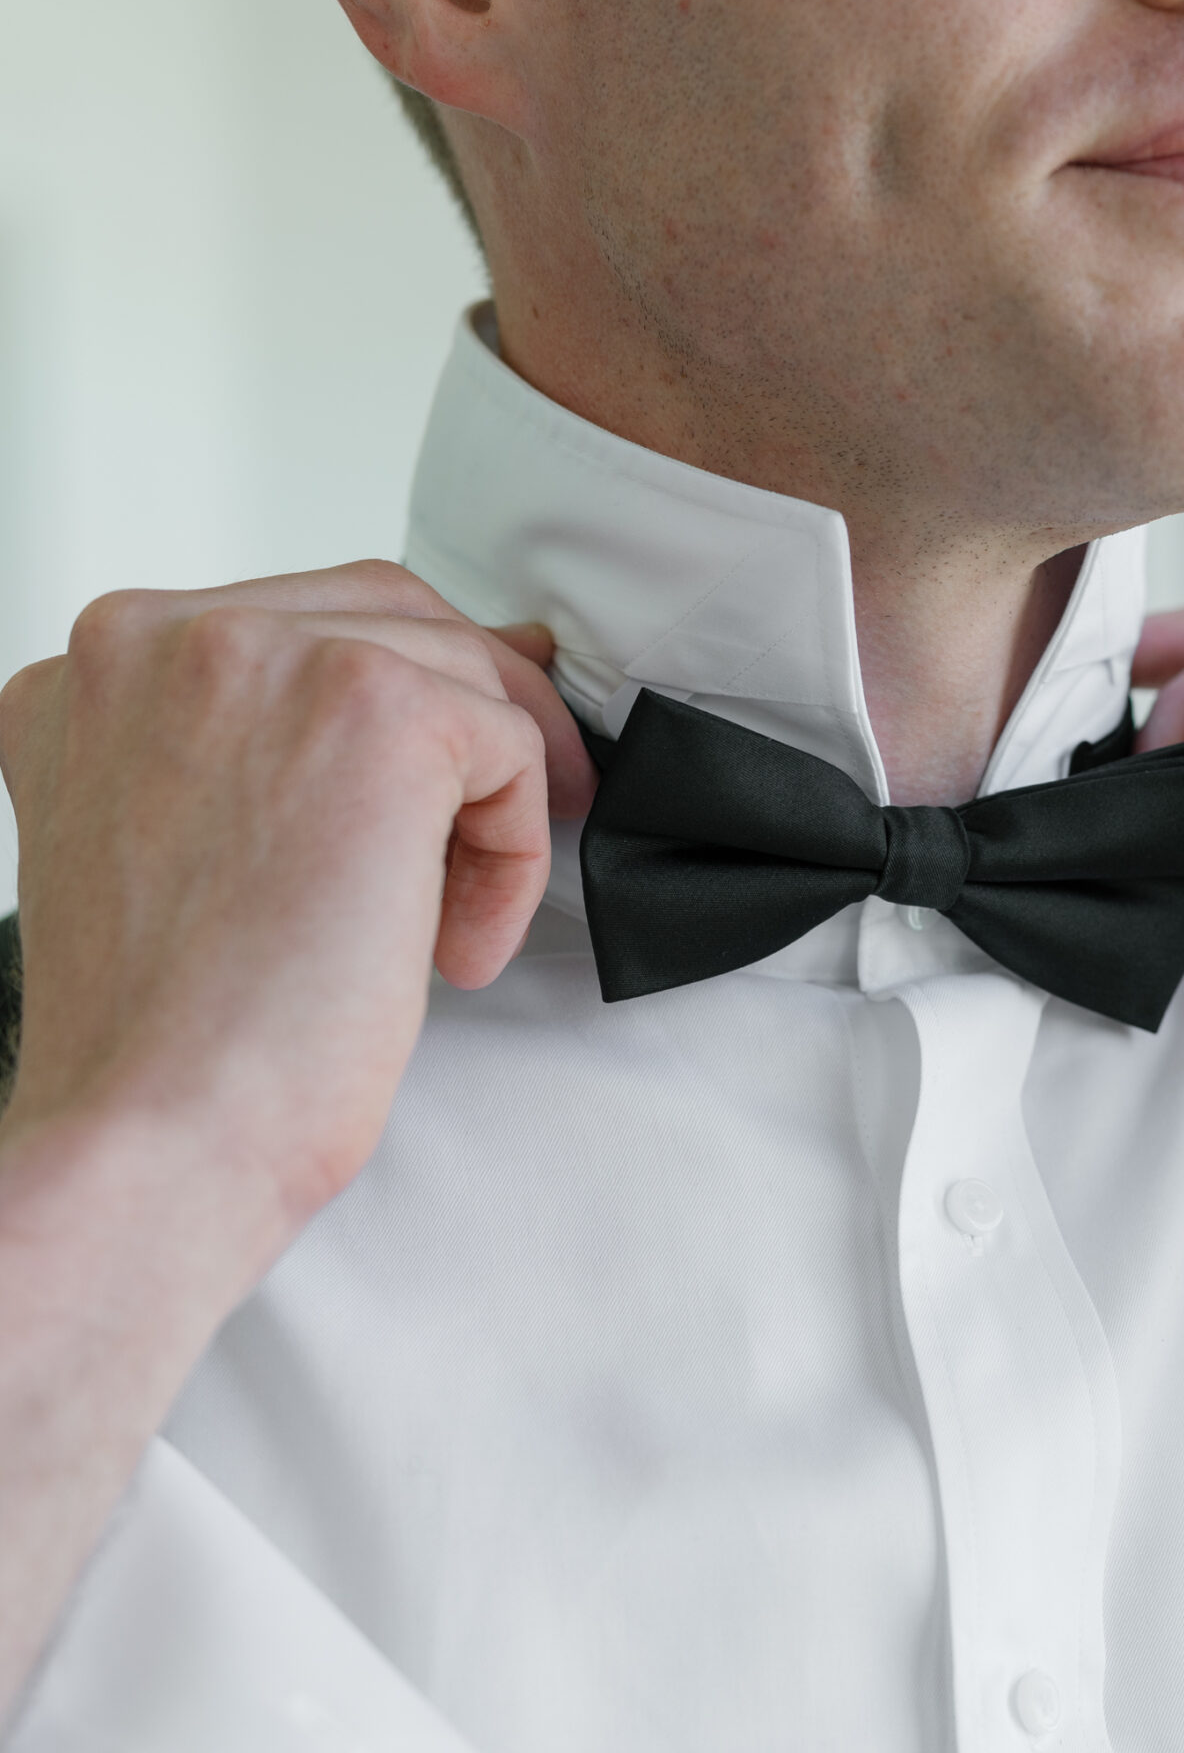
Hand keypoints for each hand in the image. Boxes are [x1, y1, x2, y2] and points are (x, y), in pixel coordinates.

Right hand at [0, 559, 597, 1271]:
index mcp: (98, 670)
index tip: (427, 802)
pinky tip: (457, 950)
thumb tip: (440, 692)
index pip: (295, 625)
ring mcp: (262, 658)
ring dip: (490, 807)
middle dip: (467, 726)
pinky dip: (515, 853)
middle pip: (387, 616)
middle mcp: (158, 637)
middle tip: (492, 838)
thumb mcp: (180, 850)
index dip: (392, 710)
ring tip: (449, 928)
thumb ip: (257, 755)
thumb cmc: (173, 1043)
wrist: (157, 1136)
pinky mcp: (375, 709)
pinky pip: (510, 747)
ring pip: (460, 678)